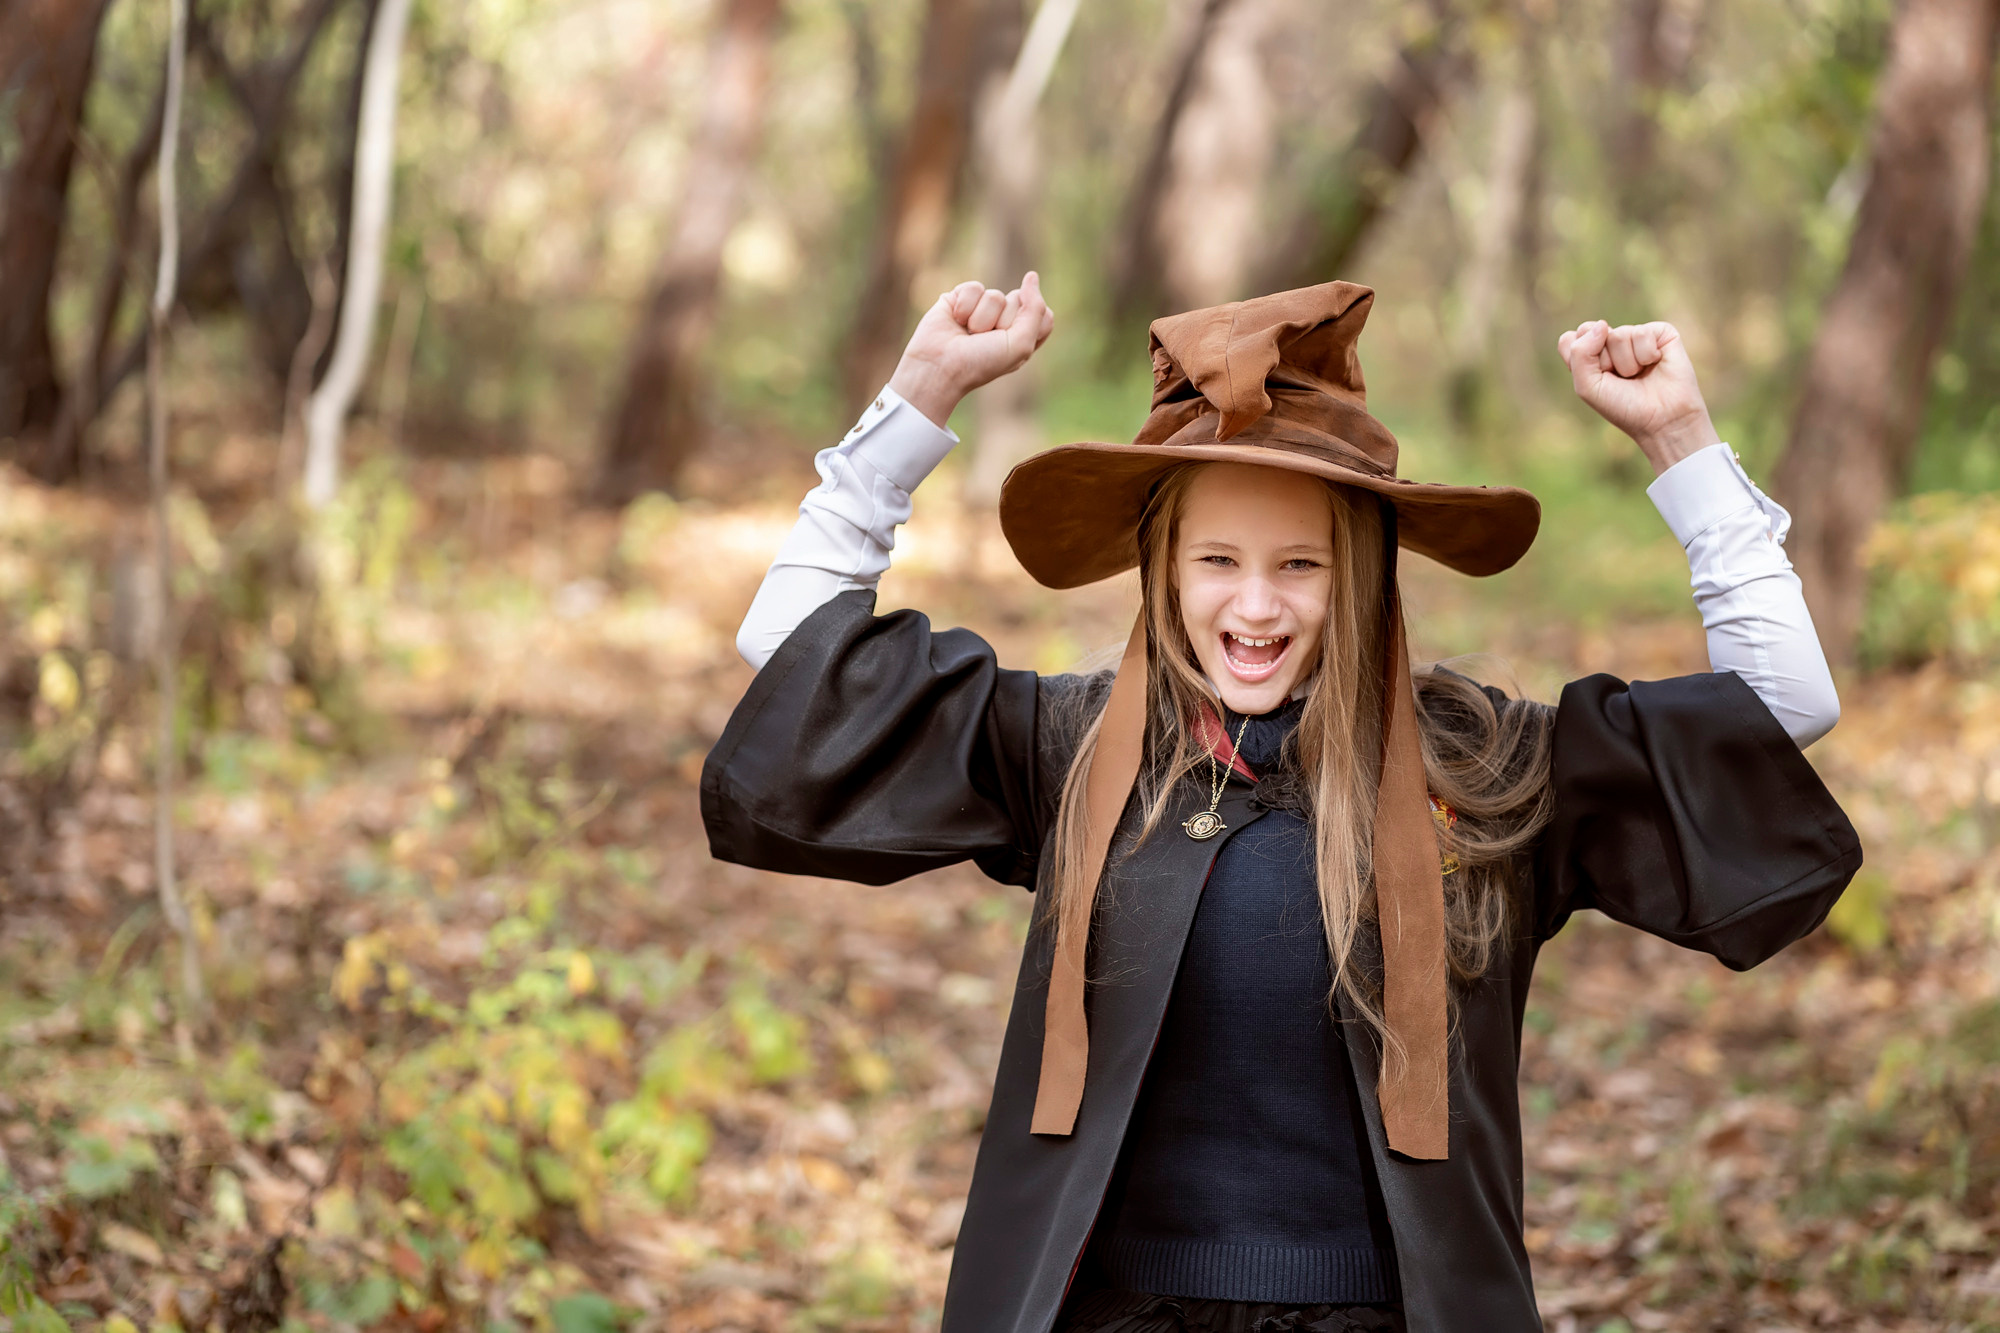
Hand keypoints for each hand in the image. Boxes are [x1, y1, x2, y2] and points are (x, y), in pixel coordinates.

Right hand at [888, 272, 1055, 426]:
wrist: (940, 365)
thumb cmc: (980, 362)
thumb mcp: (1020, 344)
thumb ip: (1035, 310)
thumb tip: (1031, 276)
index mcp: (1022, 337)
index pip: (1044, 315)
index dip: (1028, 324)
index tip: (1011, 340)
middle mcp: (1004, 322)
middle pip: (1020, 301)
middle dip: (1003, 321)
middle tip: (985, 340)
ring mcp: (982, 309)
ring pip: (996, 295)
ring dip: (981, 318)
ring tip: (968, 333)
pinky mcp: (962, 298)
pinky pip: (974, 288)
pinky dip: (965, 307)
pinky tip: (955, 320)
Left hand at [1557, 320, 1720, 474]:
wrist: (1663, 419)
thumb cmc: (1624, 406)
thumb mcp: (1588, 386)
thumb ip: (1580, 353)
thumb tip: (1601, 324)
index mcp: (1590, 355)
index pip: (1569, 339)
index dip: (1579, 359)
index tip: (1596, 378)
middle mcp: (1611, 342)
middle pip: (1590, 331)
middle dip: (1603, 360)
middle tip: (1619, 378)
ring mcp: (1635, 335)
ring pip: (1618, 335)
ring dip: (1627, 363)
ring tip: (1639, 375)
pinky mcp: (1660, 332)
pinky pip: (1641, 333)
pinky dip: (1646, 355)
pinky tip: (1656, 364)